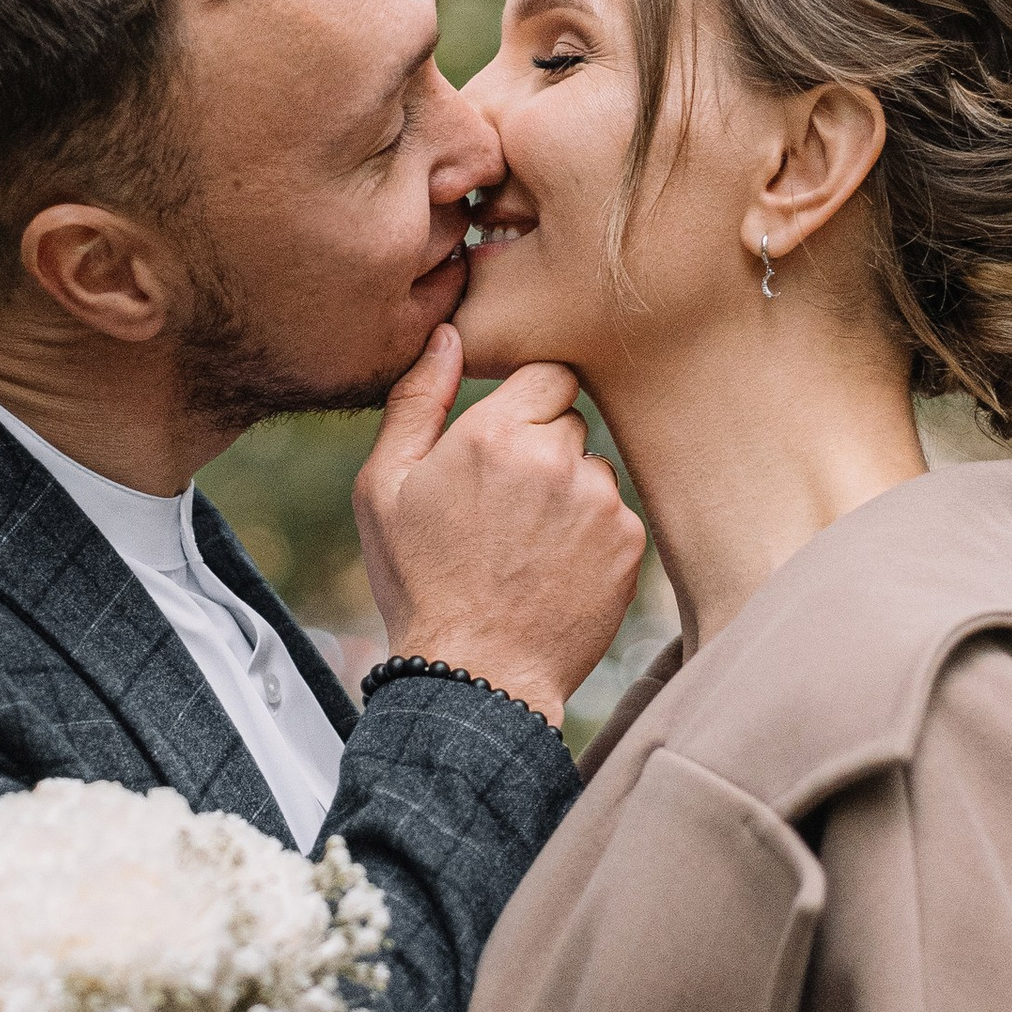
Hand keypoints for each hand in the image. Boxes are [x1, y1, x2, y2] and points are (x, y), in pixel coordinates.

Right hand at [353, 325, 644, 726]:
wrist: (475, 677)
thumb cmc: (419, 583)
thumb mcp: (384, 489)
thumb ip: (416, 400)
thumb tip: (449, 335)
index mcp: (493, 433)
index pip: (548, 374)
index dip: (526, 407)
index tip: (505, 444)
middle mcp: (556, 457)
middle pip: (570, 421)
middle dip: (543, 450)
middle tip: (505, 508)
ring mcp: (599, 501)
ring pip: (593, 469)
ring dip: (569, 494)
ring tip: (526, 547)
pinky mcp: (627, 542)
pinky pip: (615, 515)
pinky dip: (592, 536)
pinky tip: (553, 571)